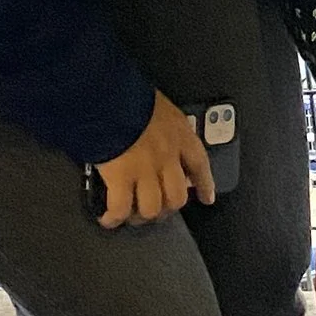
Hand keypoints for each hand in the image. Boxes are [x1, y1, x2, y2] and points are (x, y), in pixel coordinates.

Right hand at [95, 95, 213, 228]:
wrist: (110, 98)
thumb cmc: (132, 96)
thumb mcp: (160, 106)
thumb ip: (164, 125)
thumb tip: (157, 135)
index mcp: (180, 135)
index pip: (200, 165)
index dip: (204, 185)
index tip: (206, 198)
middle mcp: (167, 157)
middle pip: (176, 197)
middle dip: (167, 208)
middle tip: (158, 210)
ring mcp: (145, 170)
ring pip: (152, 208)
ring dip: (142, 216)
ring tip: (133, 215)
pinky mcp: (120, 179)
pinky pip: (121, 208)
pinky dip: (114, 217)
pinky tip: (109, 219)